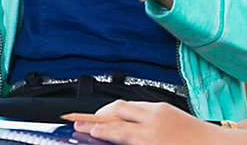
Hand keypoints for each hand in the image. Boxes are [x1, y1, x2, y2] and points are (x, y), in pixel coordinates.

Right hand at [72, 100, 221, 144]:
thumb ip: (134, 144)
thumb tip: (116, 140)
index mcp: (151, 137)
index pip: (115, 130)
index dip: (95, 128)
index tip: (80, 127)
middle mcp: (153, 120)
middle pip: (115, 111)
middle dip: (95, 115)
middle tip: (80, 120)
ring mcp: (160, 110)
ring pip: (126, 105)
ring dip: (109, 111)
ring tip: (97, 118)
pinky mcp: (166, 107)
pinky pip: (139, 105)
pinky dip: (126, 111)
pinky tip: (123, 117)